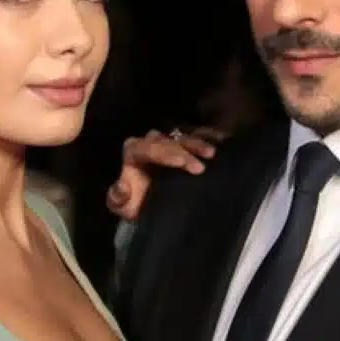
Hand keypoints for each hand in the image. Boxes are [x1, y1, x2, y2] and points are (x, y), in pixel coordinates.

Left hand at [106, 127, 226, 220]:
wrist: (148, 202)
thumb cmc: (135, 202)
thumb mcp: (124, 206)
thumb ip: (118, 198)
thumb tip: (121, 187)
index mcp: (134, 152)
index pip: (147, 147)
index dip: (164, 152)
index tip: (182, 162)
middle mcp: (151, 142)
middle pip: (168, 141)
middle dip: (184, 152)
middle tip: (200, 168)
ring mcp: (169, 141)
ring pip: (182, 136)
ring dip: (197, 143)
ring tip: (212, 154)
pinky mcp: (183, 144)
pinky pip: (196, 135)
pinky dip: (209, 136)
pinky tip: (221, 140)